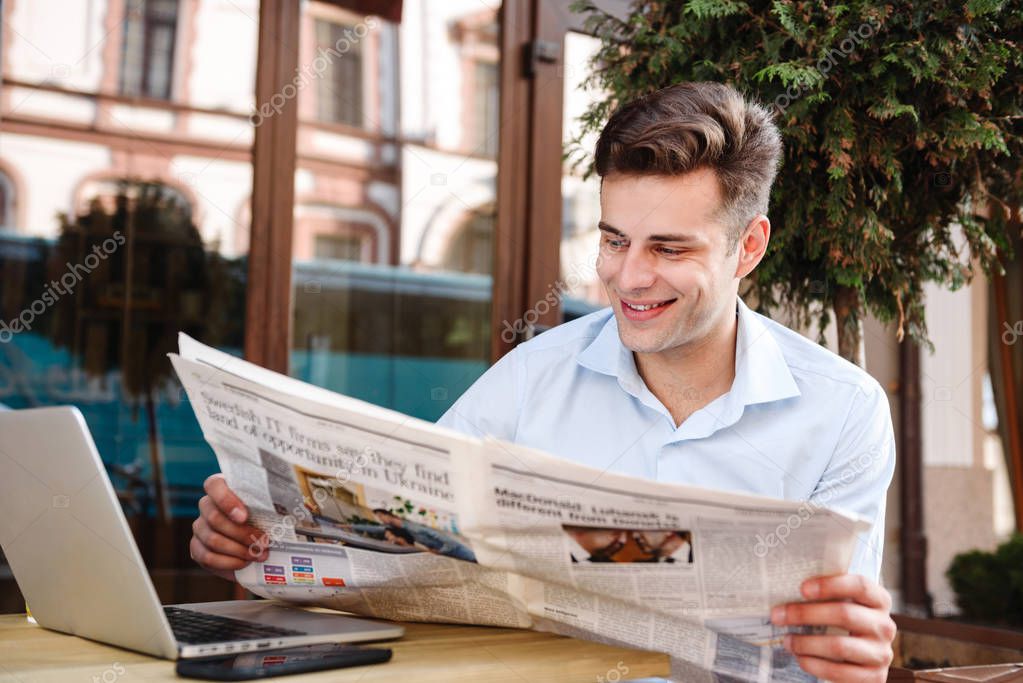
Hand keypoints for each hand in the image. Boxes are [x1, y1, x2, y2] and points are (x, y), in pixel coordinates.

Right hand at [190, 474, 268, 580]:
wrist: (258, 539)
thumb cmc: (266, 515)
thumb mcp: (270, 504)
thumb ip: (274, 499)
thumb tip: (296, 500)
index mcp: (222, 487)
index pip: (214, 485)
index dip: (227, 500)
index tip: (244, 516)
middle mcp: (207, 505)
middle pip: (214, 517)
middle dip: (242, 533)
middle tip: (264, 542)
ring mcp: (200, 527)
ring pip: (212, 539)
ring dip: (238, 550)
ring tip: (259, 554)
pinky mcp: (197, 547)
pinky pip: (206, 557)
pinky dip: (228, 562)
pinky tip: (244, 562)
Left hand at [772, 574, 895, 681]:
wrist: (862, 660)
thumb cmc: (844, 623)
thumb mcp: (842, 604)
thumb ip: (826, 594)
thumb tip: (786, 585)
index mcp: (879, 600)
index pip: (860, 586)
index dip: (830, 585)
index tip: (802, 589)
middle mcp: (885, 626)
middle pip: (844, 614)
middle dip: (805, 614)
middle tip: (777, 615)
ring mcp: (881, 653)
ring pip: (839, 646)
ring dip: (806, 643)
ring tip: (786, 640)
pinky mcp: (873, 677)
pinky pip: (838, 671)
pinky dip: (813, 664)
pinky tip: (800, 658)